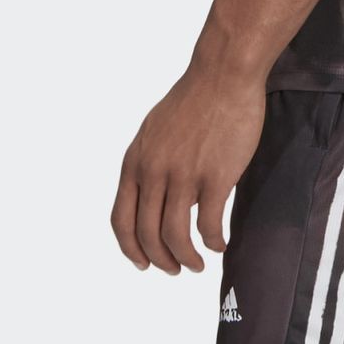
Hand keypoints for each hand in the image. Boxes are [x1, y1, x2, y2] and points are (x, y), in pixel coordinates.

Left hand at [110, 60, 265, 273]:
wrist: (223, 74)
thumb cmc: (194, 98)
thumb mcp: (155, 130)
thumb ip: (150, 163)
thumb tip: (154, 195)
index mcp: (135, 161)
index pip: (120, 221)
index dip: (130, 249)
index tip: (143, 263)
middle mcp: (153, 172)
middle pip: (147, 235)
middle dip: (161, 260)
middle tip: (175, 269)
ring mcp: (183, 176)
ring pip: (175, 237)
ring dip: (185, 259)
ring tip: (198, 264)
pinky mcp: (214, 178)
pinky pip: (208, 226)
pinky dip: (212, 243)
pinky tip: (220, 243)